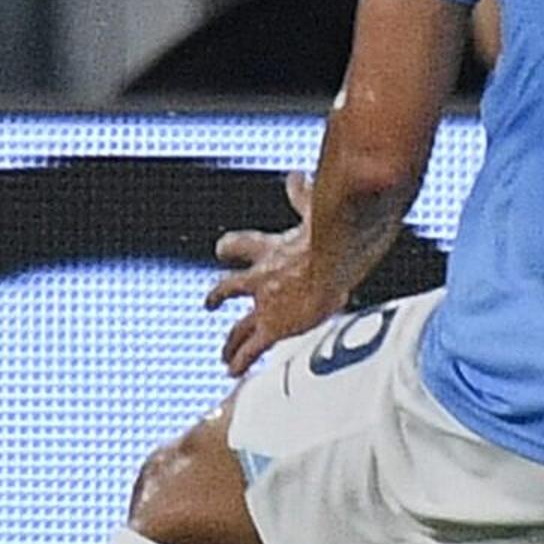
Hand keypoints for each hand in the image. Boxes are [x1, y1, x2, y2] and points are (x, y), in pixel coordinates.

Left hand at [208, 169, 326, 373]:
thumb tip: (301, 171)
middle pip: (229, 288)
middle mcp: (261, 278)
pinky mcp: (273, 327)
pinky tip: (232, 372)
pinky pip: (252, 349)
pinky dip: (241, 361)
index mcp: (270, 249)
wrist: (334, 264)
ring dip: (230, 341)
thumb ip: (303, 194)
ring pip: (238, 327)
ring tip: (224, 356)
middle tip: (210, 302)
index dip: (232, 248)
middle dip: (218, 296)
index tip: (223, 249)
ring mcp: (265, 305)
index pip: (242, 245)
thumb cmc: (328, 237)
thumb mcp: (314, 209)